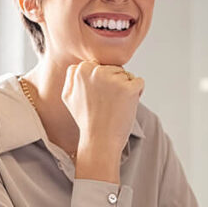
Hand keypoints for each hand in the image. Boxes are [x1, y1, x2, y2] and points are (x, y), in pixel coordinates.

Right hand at [62, 61, 144, 180]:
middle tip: (107, 104)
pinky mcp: (128, 88)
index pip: (100, 66)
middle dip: (115, 84)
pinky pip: (139, 82)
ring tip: (115, 106)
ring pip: (127, 75)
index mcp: (81, 70)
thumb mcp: (68, 97)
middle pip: (114, 69)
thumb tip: (78, 66)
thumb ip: (71, 77)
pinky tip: (126, 106)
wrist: (100, 141)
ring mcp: (113, 79)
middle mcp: (96, 71)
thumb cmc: (86, 121)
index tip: (98, 98)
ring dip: (125, 89)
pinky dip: (137, 93)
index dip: (102, 82)